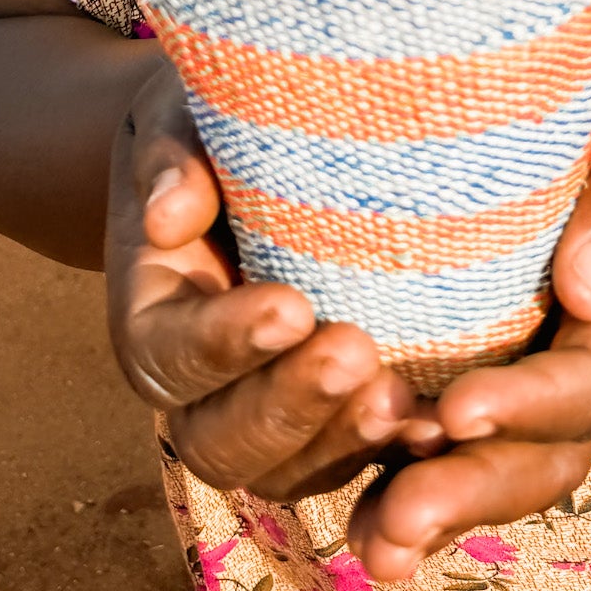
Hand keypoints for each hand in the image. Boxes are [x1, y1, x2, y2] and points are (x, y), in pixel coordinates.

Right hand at [105, 62, 441, 499]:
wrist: (244, 149)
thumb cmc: (208, 123)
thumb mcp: (178, 119)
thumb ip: (170, 158)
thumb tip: (167, 216)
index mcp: (152, 314)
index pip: (169, 354)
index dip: (224, 343)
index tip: (293, 307)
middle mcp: (197, 385)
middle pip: (219, 439)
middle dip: (289, 406)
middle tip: (358, 355)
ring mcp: (261, 411)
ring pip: (283, 471)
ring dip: (342, 443)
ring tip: (405, 403)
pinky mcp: (325, 420)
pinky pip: (347, 462)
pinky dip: (389, 455)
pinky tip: (439, 424)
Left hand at [347, 23, 590, 581]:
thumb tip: (587, 291)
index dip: (531, 403)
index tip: (460, 409)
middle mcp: (586, 365)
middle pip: (544, 456)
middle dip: (472, 490)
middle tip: (399, 514)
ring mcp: (534, 383)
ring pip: (499, 474)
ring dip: (439, 512)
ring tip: (373, 543)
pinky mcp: (483, 376)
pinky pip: (455, 452)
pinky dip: (412, 491)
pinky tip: (358, 525)